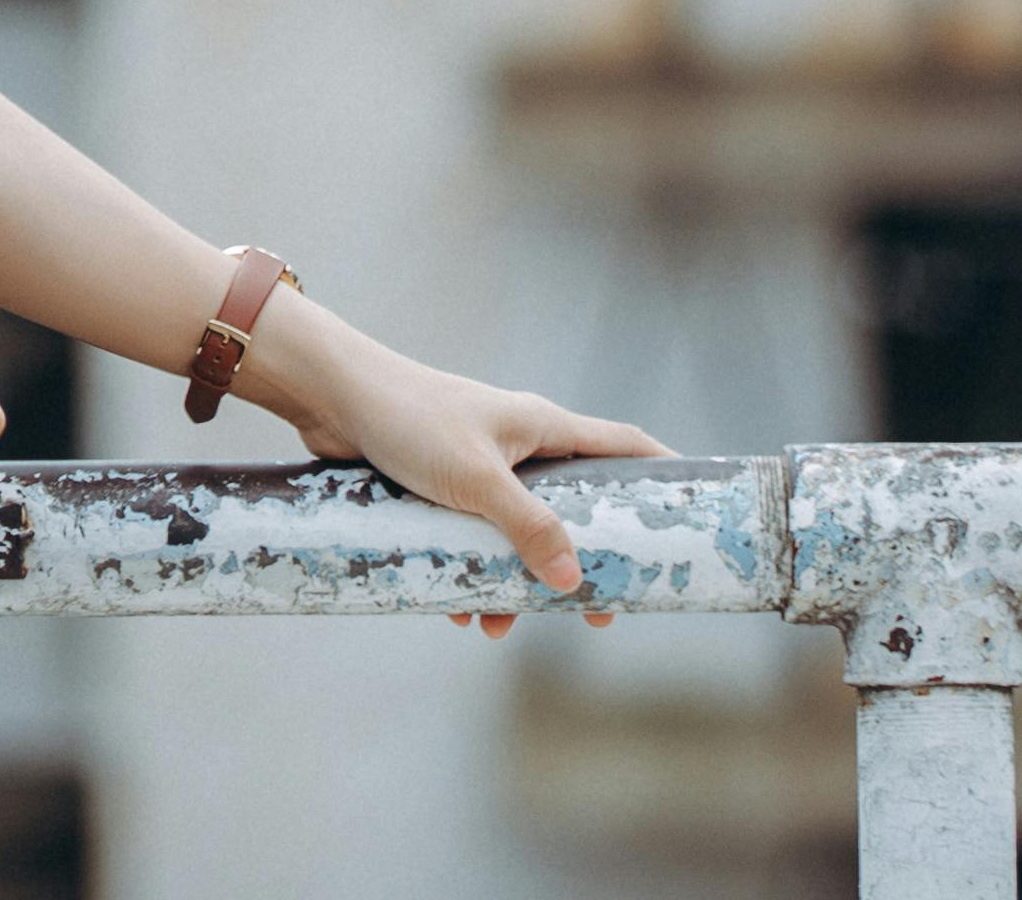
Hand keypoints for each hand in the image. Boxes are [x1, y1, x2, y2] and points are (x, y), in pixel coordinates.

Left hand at [264, 332, 663, 627]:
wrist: (329, 396)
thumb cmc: (407, 418)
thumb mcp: (477, 478)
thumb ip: (527, 526)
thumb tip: (574, 579)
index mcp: (542, 427)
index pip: (622, 447)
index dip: (662, 478)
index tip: (692, 517)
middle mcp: (517, 444)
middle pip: (573, 506)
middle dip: (583, 561)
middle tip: (599, 611)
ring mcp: (479, 465)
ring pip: (516, 532)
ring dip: (514, 580)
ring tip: (501, 624)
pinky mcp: (438, 486)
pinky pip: (469, 539)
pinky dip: (468, 572)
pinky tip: (454, 606)